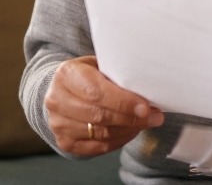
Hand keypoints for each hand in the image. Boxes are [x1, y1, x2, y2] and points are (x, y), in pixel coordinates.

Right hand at [44, 55, 163, 155]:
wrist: (64, 89)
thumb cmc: (90, 74)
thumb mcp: (100, 65)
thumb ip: (118, 75)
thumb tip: (148, 90)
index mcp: (66, 74)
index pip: (96, 92)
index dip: (123, 102)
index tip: (146, 107)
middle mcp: (56, 100)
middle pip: (99, 115)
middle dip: (131, 118)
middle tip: (155, 117)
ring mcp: (58, 124)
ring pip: (100, 133)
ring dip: (128, 130)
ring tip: (146, 122)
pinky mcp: (64, 142)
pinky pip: (98, 147)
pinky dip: (119, 140)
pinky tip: (132, 130)